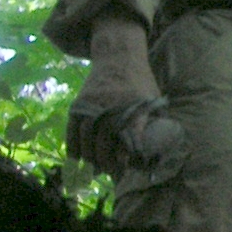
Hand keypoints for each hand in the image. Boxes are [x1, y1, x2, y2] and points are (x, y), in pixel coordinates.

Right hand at [69, 15, 161, 171]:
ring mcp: (93, 105)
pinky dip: (73, 146)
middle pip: (105, 143)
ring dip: (90, 159)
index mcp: (134, 107)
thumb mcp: (153, 98)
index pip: (130, 138)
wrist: (119, 56)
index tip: (128, 169)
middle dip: (108, 163)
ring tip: (97, 170)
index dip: (128, 156)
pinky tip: (77, 159)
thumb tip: (159, 149)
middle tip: (113, 174)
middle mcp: (112, 106)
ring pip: (87, 139)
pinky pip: (73, 130)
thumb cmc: (141, 82)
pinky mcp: (80, 103)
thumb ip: (155, 122)